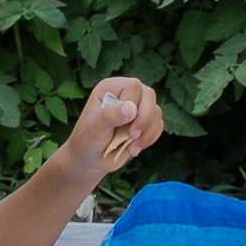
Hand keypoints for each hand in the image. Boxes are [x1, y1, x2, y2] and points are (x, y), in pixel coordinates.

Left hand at [53, 77, 163, 192]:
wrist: (90, 160)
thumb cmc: (87, 140)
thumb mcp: (95, 128)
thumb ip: (110, 115)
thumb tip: (131, 109)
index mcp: (111, 87)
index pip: (134, 86)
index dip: (132, 104)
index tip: (120, 123)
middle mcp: (125, 93)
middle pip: (149, 95)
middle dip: (144, 119)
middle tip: (132, 136)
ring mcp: (136, 107)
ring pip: (156, 111)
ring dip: (146, 133)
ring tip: (131, 147)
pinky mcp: (144, 122)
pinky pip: (158, 125)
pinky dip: (149, 139)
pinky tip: (133, 149)